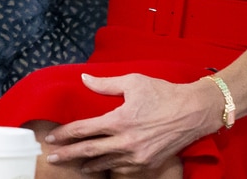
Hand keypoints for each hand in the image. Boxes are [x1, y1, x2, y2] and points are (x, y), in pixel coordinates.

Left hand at [44, 73, 216, 173]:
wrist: (195, 111)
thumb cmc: (163, 93)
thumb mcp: (133, 82)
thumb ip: (105, 84)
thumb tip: (84, 78)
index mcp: (119, 120)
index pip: (84, 130)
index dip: (65, 134)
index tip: (52, 137)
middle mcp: (126, 141)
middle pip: (89, 151)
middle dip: (68, 154)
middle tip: (53, 157)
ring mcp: (138, 155)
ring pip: (106, 163)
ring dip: (88, 164)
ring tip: (75, 165)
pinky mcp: (149, 163)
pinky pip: (123, 168)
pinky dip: (110, 167)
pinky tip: (102, 166)